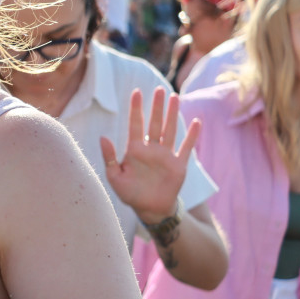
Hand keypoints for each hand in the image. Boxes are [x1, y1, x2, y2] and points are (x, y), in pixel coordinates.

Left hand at [99, 88, 200, 224]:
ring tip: (175, 97)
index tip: (136, 91)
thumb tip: (102, 136)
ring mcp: (165, 155)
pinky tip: (196, 122)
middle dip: (156, 106)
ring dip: (172, 114)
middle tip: (158, 89)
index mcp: (134, 150)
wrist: (149, 209)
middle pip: (154, 123)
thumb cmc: (129, 193)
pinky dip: (191, 136)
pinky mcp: (178, 165)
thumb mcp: (114, 176)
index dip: (135, 109)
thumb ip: (109, 157)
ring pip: (170, 130)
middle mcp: (151, 149)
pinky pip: (186, 148)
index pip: (135, 124)